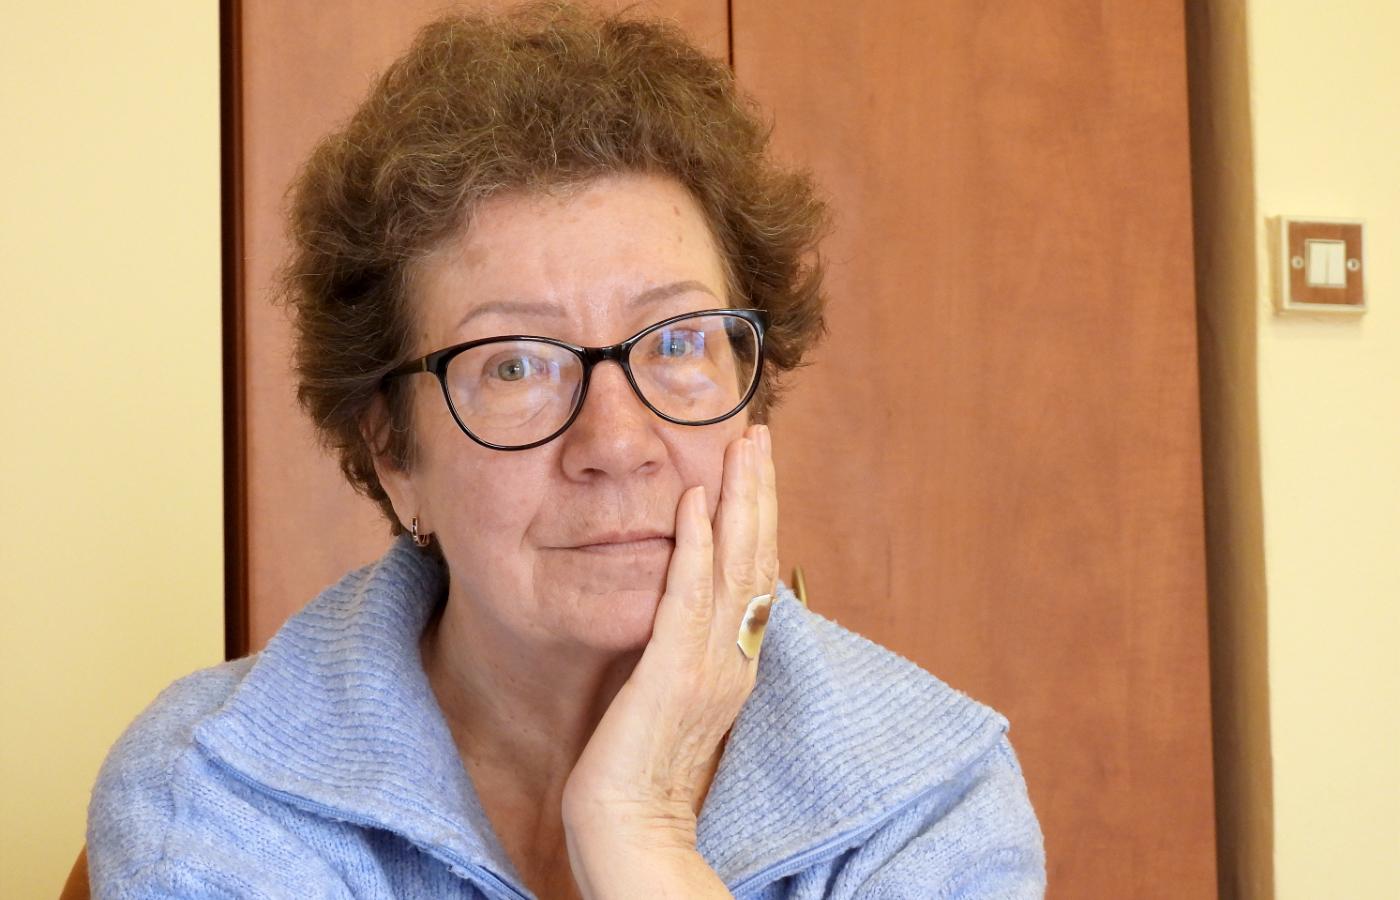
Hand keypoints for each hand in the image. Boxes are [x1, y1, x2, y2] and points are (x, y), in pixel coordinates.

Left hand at [561, 423, 778, 893]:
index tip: (757, 467)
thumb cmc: (642, 773)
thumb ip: (685, 651)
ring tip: (744, 447)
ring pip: (736, 566)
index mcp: (735, 663)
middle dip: (761, 491)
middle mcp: (734, 658)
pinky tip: (695, 503)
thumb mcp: (673, 700)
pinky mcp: (672, 675)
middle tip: (761, 434)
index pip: (755, 574)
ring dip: (742, 500)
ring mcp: (709, 666)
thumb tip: (682, 611)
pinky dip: (696, 547)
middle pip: (758, 557)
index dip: (760, 517)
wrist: (629, 832)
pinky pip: (687, 599)